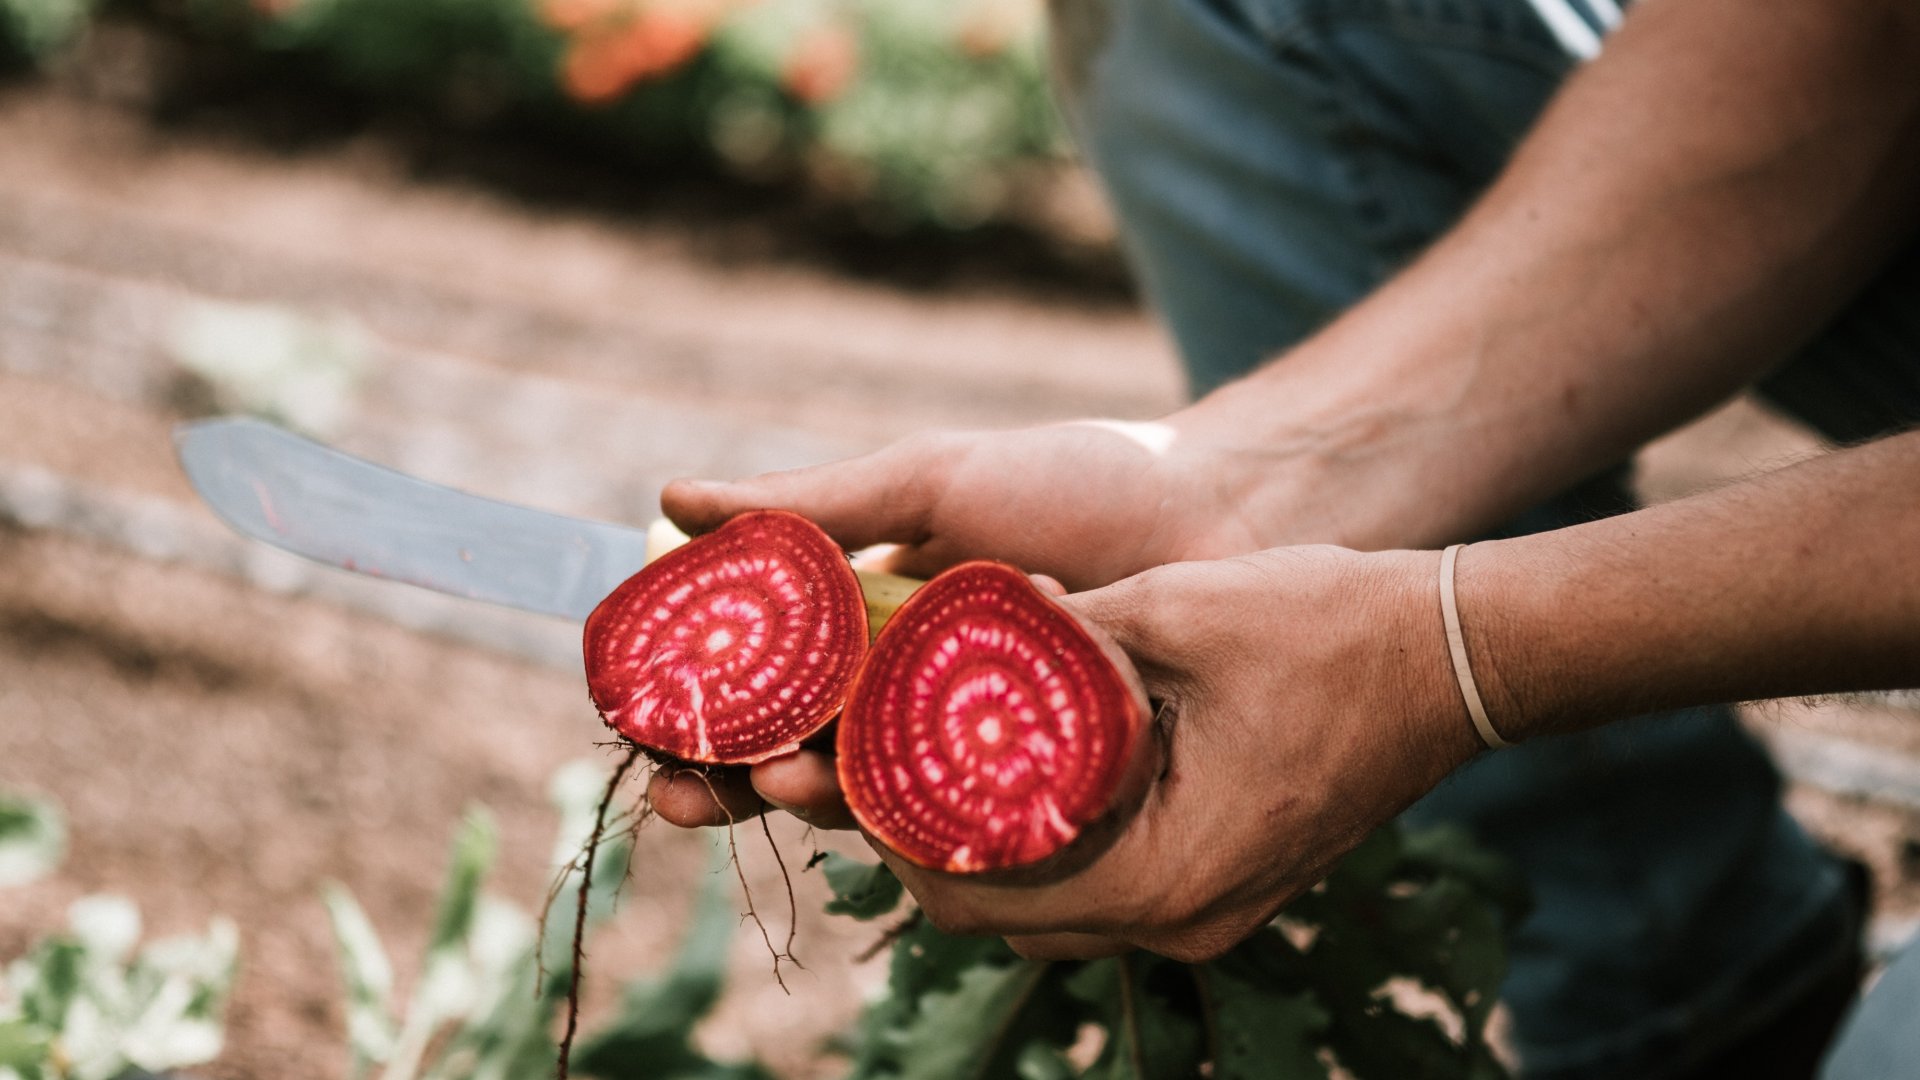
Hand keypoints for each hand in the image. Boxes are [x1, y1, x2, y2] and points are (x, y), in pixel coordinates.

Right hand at [648, 417, 1282, 830]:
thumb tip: (670, 495)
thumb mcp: (931, 481)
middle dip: (729, 781)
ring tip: (785, 785)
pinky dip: (911, 825)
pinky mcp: (1033, 791)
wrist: (1226, 516)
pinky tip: (884, 818)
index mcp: (866, 621)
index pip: (754, 677)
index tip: (640, 717)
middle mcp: (906, 692)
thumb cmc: (1080, 486)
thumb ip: (810, 503)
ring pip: (863, 797)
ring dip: (807, 803)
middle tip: (687, 791)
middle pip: (790, 753)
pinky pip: (956, 822)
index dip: (690, 706)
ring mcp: (968, 747)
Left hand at [852, 547, 1479, 961]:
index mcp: (1163, 872)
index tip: (843, 761)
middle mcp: (1181, 918)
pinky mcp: (1221, 885)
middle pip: (999, 917)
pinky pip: (1100, 886)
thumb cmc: (1327, 626)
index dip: (892, 831)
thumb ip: (1050, 638)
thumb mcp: (1170, 609)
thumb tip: (940, 628)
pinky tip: (1015, 769)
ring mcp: (1206, 910)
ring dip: (978, 847)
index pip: (975, 892)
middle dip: (921, 843)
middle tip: (867, 760)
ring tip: (924, 762)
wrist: (1453, 655)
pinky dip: (1043, 842)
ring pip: (1045, 910)